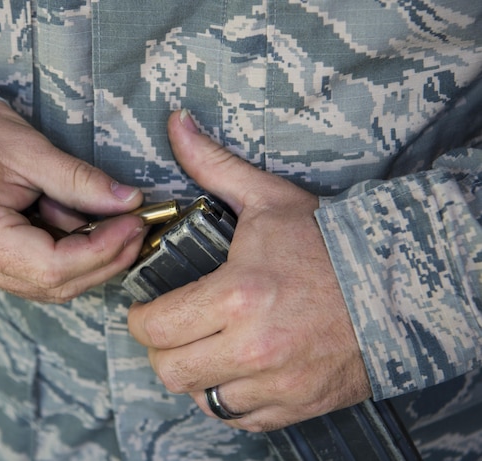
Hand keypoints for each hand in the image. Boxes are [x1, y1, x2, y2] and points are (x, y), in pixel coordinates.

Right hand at [0, 100, 144, 302]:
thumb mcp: (25, 148)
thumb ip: (79, 180)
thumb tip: (129, 201)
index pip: (53, 267)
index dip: (102, 250)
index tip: (134, 222)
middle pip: (57, 285)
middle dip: (106, 258)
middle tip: (137, 225)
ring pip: (52, 285)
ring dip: (91, 258)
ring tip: (114, 222)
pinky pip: (39, 274)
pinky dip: (71, 256)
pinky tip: (86, 228)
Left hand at [127, 110, 370, 431]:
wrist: (400, 285)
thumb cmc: (331, 243)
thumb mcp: (268, 199)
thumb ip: (212, 165)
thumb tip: (175, 122)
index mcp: (237, 296)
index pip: (154, 326)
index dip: (140, 318)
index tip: (148, 309)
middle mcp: (253, 348)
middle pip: (170, 369)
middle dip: (161, 348)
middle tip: (172, 329)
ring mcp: (277, 383)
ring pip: (201, 397)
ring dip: (194, 374)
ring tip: (204, 348)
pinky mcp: (296, 405)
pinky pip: (239, 417)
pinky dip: (228, 398)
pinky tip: (235, 370)